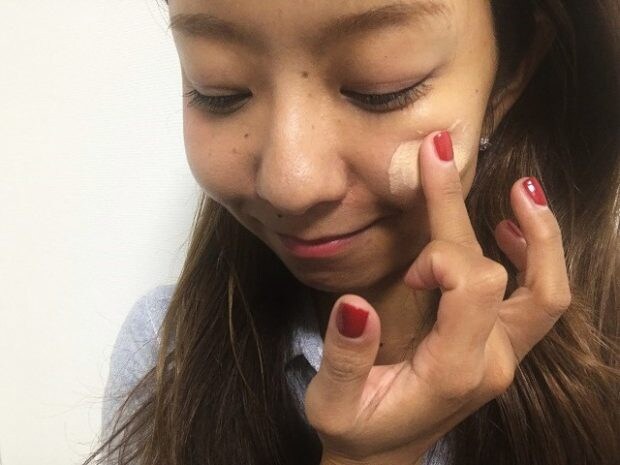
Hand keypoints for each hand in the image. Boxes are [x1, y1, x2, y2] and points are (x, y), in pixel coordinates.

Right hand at [304, 130, 571, 464]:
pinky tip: (508, 229)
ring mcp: (504, 355)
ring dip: (537, 235)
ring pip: (546, 289)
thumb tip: (355, 303)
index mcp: (454, 369)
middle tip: (440, 153)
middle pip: (505, 273)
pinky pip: (537, 299)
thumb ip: (345, 357)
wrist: (381, 456)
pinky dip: (532, 258)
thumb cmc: (356, 430)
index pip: (475, 285)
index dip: (442, 257)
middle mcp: (493, 360)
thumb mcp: (333, 403)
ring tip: (520, 190)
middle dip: (464, 209)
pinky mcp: (500, 348)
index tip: (408, 273)